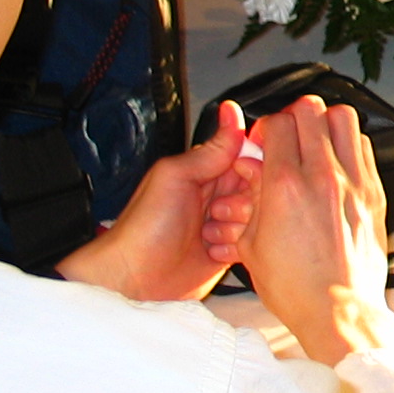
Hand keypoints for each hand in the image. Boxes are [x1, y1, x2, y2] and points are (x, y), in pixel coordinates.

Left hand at [57, 100, 258, 301]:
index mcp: (206, 170)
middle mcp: (218, 195)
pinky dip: (238, 248)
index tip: (244, 177)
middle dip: (245, 200)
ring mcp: (224, 224)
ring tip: (208, 235)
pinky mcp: (228, 252)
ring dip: (238, 227)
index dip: (254, 166)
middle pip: (259, 187)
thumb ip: (211, 150)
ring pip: (259, 216)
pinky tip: (214, 252)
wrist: (134, 279)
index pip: (249, 156)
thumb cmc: (145, 228)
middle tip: (217, 211)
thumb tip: (232, 112)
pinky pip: (253, 243)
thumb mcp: (176, 177)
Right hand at [239, 96, 393, 365]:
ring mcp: (353, 183)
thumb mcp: (252, 245)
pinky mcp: (374, 194)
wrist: (338, 310)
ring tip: (314, 140)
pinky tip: (337, 161)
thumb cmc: (297, 288)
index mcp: (285, 187)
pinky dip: (349, 144)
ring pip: (344, 118)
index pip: (276, 124)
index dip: (265, 128)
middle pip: (310, 110)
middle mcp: (322, 177)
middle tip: (288, 134)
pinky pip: (364, 147)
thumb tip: (253, 172)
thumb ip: (251, 199)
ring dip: (324, 122)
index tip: (264, 142)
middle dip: (293, 116)